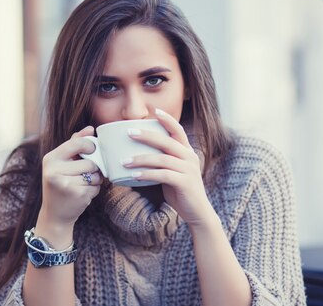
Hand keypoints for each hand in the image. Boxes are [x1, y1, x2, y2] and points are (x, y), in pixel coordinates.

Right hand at [38, 126, 102, 232]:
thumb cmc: (60, 183)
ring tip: (83, 184)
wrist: (54, 214)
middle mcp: (54, 170)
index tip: (92, 151)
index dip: (90, 146)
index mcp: (50, 158)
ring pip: (95, 175)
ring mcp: (65, 184)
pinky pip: (96, 187)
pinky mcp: (76, 195)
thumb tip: (90, 129)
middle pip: (90, 162)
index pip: (77, 143)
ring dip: (95, 180)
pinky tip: (83, 194)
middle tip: (85, 174)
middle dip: (94, 168)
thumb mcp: (62, 163)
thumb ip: (75, 144)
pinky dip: (94, 190)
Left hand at [123, 109, 216, 227]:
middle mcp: (190, 157)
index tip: (154, 111)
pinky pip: (163, 175)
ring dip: (141, 159)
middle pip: (167, 141)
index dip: (167, 119)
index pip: (178, 130)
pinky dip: (147, 174)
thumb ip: (162, 161)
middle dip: (146, 135)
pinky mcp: (185, 183)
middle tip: (128, 133)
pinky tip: (134, 176)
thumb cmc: (180, 191)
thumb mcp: (172, 172)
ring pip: (162, 159)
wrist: (197, 212)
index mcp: (187, 152)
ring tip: (124, 161)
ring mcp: (189, 170)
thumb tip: (137, 155)